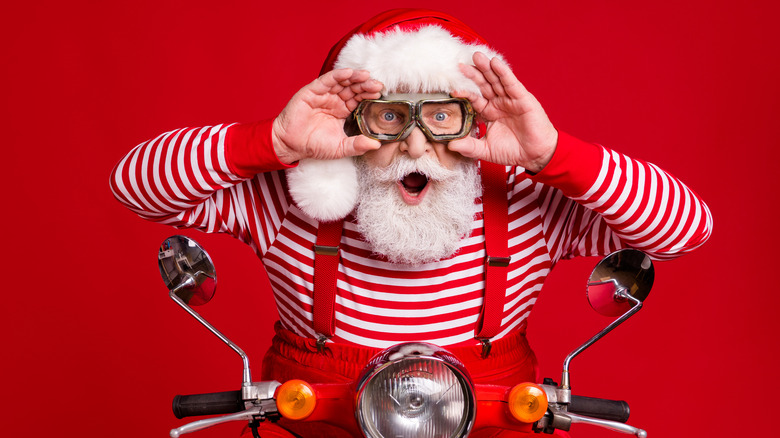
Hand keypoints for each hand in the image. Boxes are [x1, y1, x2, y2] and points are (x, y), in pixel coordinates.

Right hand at [272, 69, 382, 163]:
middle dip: (365, 85)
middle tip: (377, 85)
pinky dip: (338, 75)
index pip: (359, 99)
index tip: (381, 94)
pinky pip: (327, 80)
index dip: (369, 95)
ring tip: (366, 76)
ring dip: (355, 77)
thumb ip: (357, 145)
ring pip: (342, 82)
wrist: (291, 144)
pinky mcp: (312, 91)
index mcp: (343, 111)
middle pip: (353, 88)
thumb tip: (377, 145)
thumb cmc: (314, 145)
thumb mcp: (340, 147)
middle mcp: (335, 100)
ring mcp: (324, 94)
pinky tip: (348, 73)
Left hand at [449, 52, 557, 173]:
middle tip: (460, 64)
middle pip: (484, 85)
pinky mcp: (522, 98)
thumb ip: (469, 147)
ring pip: (496, 80)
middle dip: (473, 74)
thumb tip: (450, 145)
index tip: (452, 88)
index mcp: (489, 112)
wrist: (536, 155)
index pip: (474, 99)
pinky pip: (511, 83)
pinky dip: (503, 72)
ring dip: (487, 68)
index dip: (465, 93)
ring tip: (477, 56)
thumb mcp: (486, 150)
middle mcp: (499, 103)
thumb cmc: (513, 151)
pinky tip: (495, 63)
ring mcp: (510, 99)